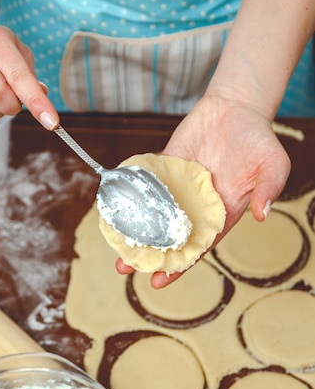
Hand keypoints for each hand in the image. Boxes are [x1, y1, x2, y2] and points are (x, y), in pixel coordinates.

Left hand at [116, 94, 290, 287]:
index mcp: (221, 215)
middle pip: (169, 237)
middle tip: (126, 268)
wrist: (236, 107)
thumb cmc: (258, 140)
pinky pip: (145, 186)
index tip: (160, 280)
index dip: (179, 265)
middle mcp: (196, 207)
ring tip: (114, 246)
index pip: (197, 247)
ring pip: (153, 216)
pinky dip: (131, 199)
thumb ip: (268, 189)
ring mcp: (178, 189)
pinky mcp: (165, 168)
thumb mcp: (273, 164)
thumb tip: (262, 214)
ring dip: (135, 231)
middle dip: (149, 254)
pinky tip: (114, 211)